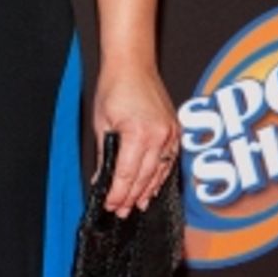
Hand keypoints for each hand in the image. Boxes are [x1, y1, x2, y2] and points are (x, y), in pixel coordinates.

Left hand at [92, 64, 179, 216]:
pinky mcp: (175, 131)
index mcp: (138, 134)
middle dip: (131, 197)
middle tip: (121, 211)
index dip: (118, 193)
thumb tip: (102, 180)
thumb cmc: (114, 88)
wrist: (133, 65)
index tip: (110, 205)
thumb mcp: (102, 123)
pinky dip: (160, 176)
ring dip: (147, 191)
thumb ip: (105, 154)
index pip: (127, 174)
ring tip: (136, 205)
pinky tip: (152, 187)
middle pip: (144, 177)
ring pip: (160, 172)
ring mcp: (171, 133)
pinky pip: (169, 161)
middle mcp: (159, 136)